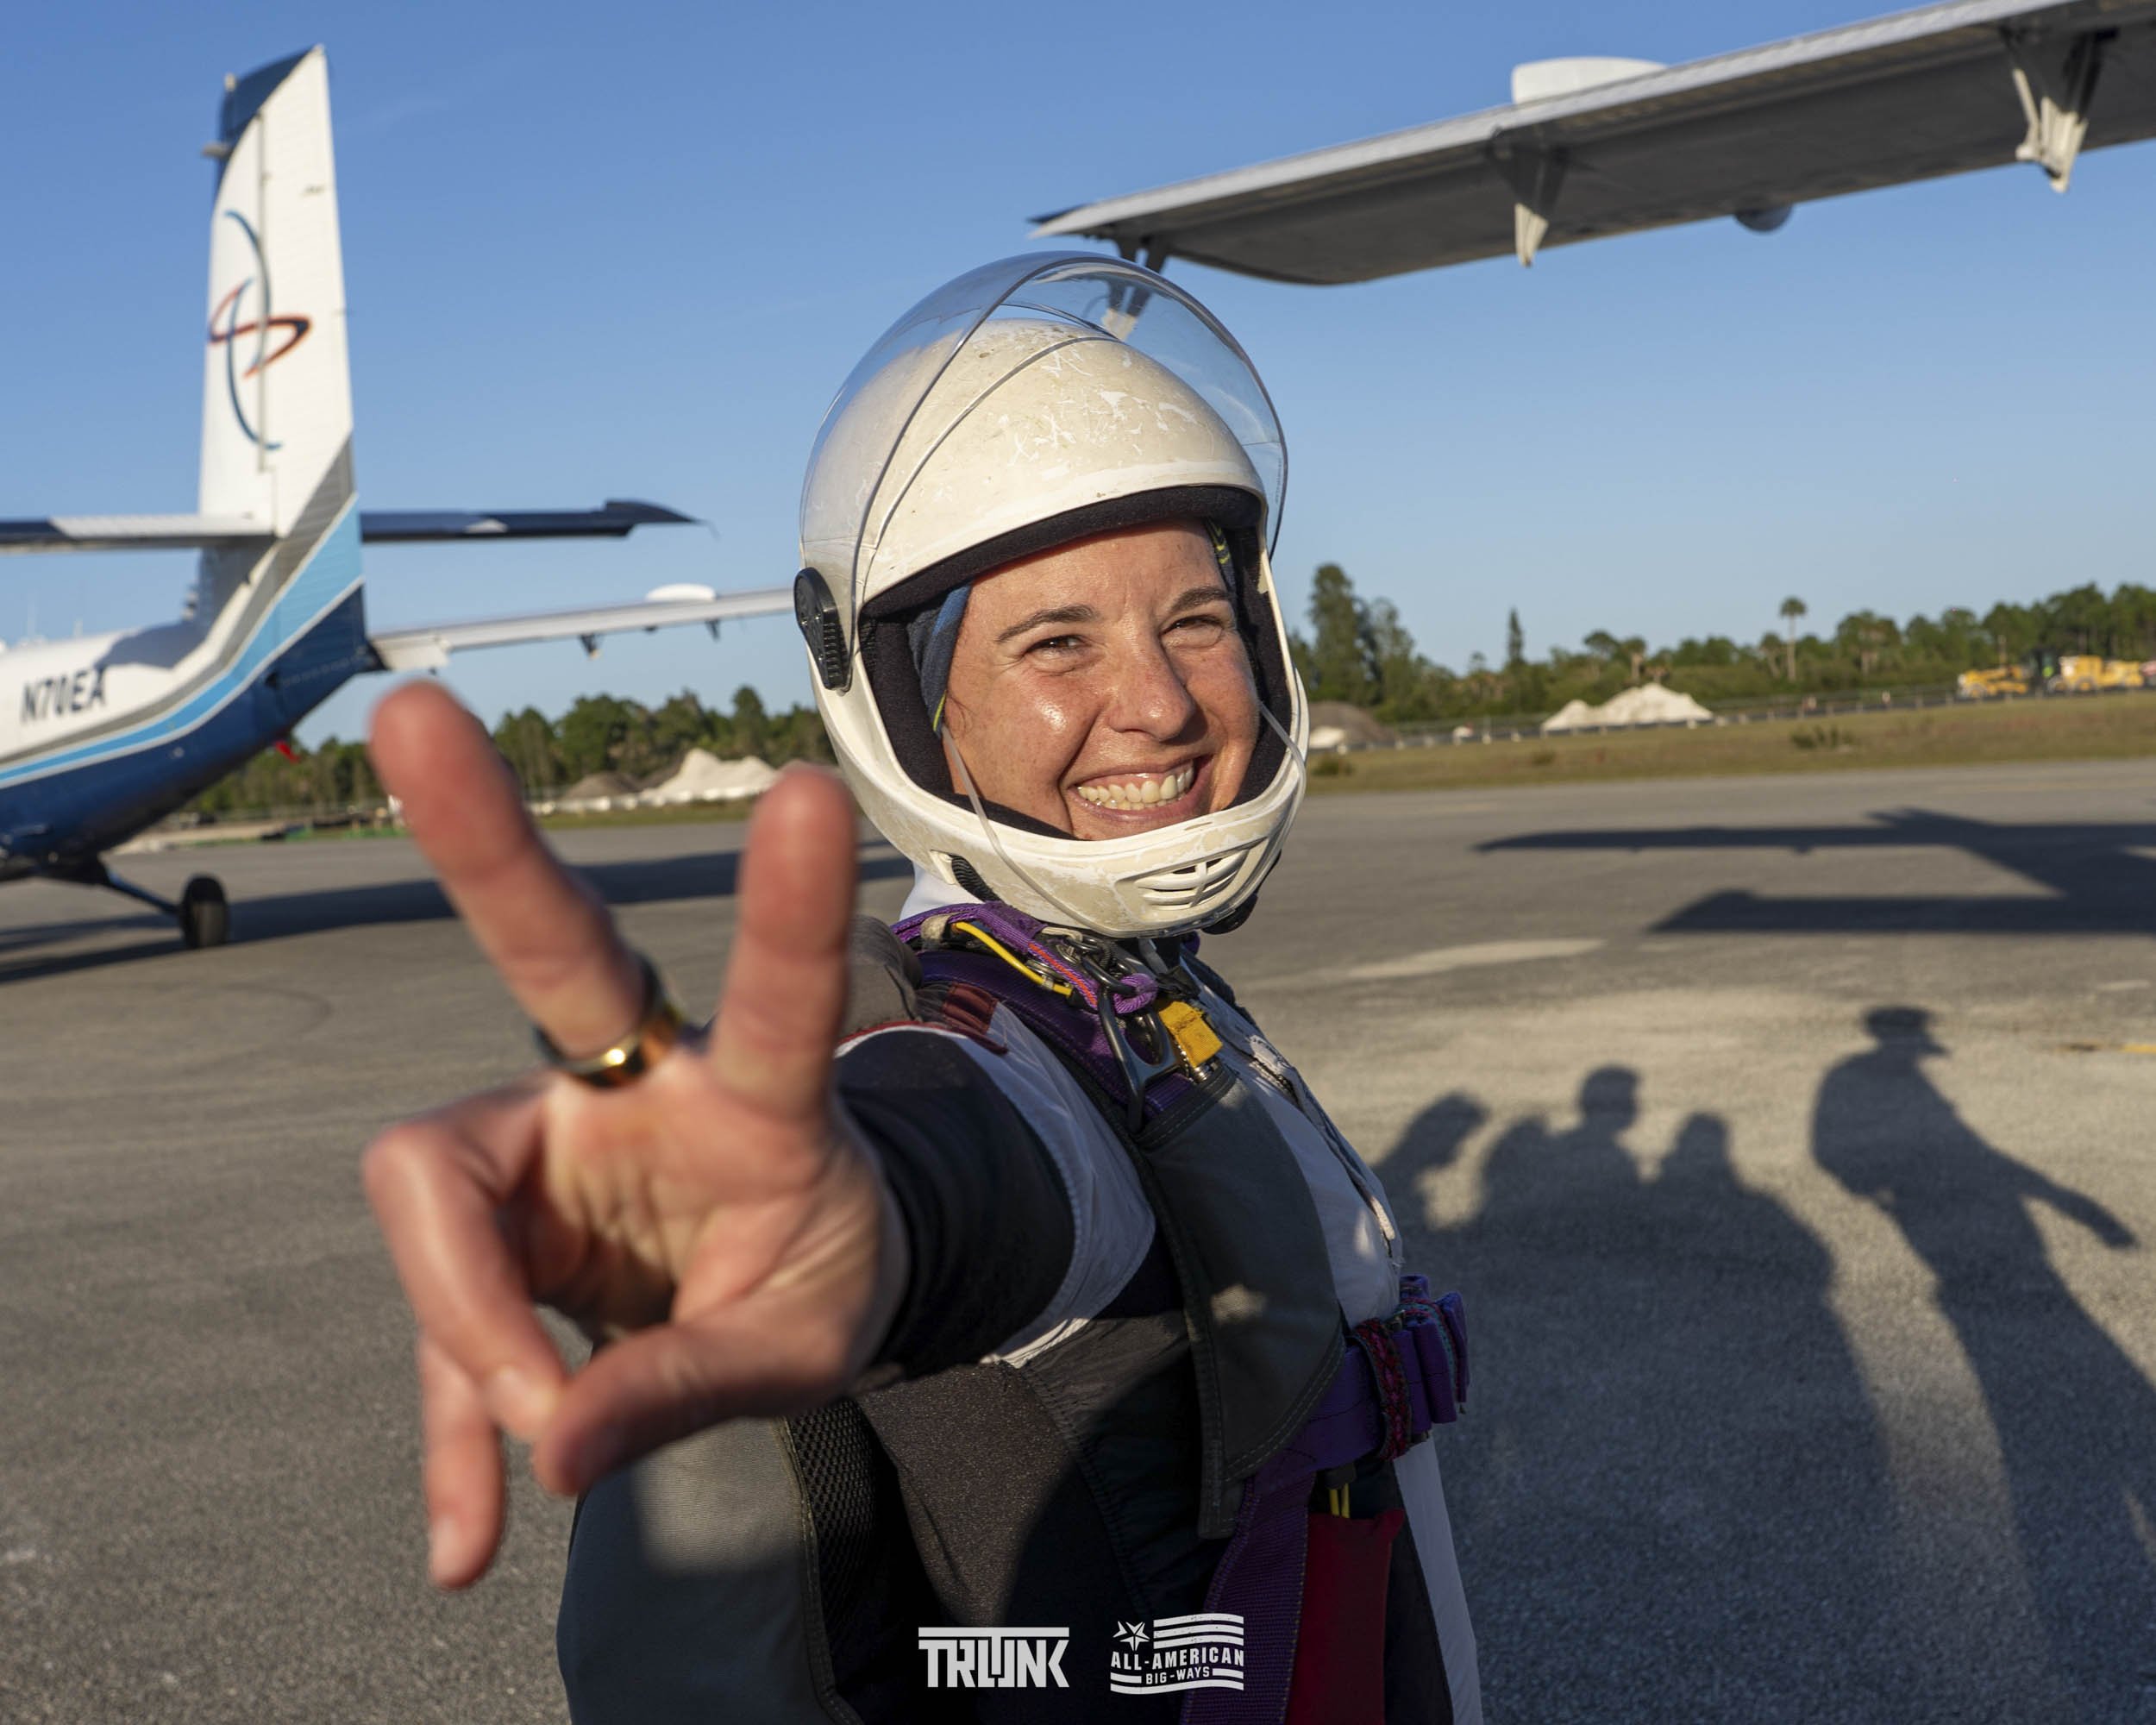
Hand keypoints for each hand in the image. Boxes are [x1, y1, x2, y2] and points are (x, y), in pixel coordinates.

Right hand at [361, 682, 899, 1588]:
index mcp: (757, 1097)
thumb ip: (698, 1384)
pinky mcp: (485, 1215)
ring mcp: (543, 1136)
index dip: (784, 910)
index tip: (805, 789)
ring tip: (541, 1458)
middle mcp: (635, 1079)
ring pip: (439, 1202)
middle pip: (553, 950)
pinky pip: (444, 1319)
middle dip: (484, 839)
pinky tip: (464, 1542)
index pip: (775, 998)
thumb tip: (555, 1451)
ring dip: (475, 1339)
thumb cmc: (816, 1277)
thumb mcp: (801, 1349)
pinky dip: (459, 1432)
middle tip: (412, 714)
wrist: (780, 1288)